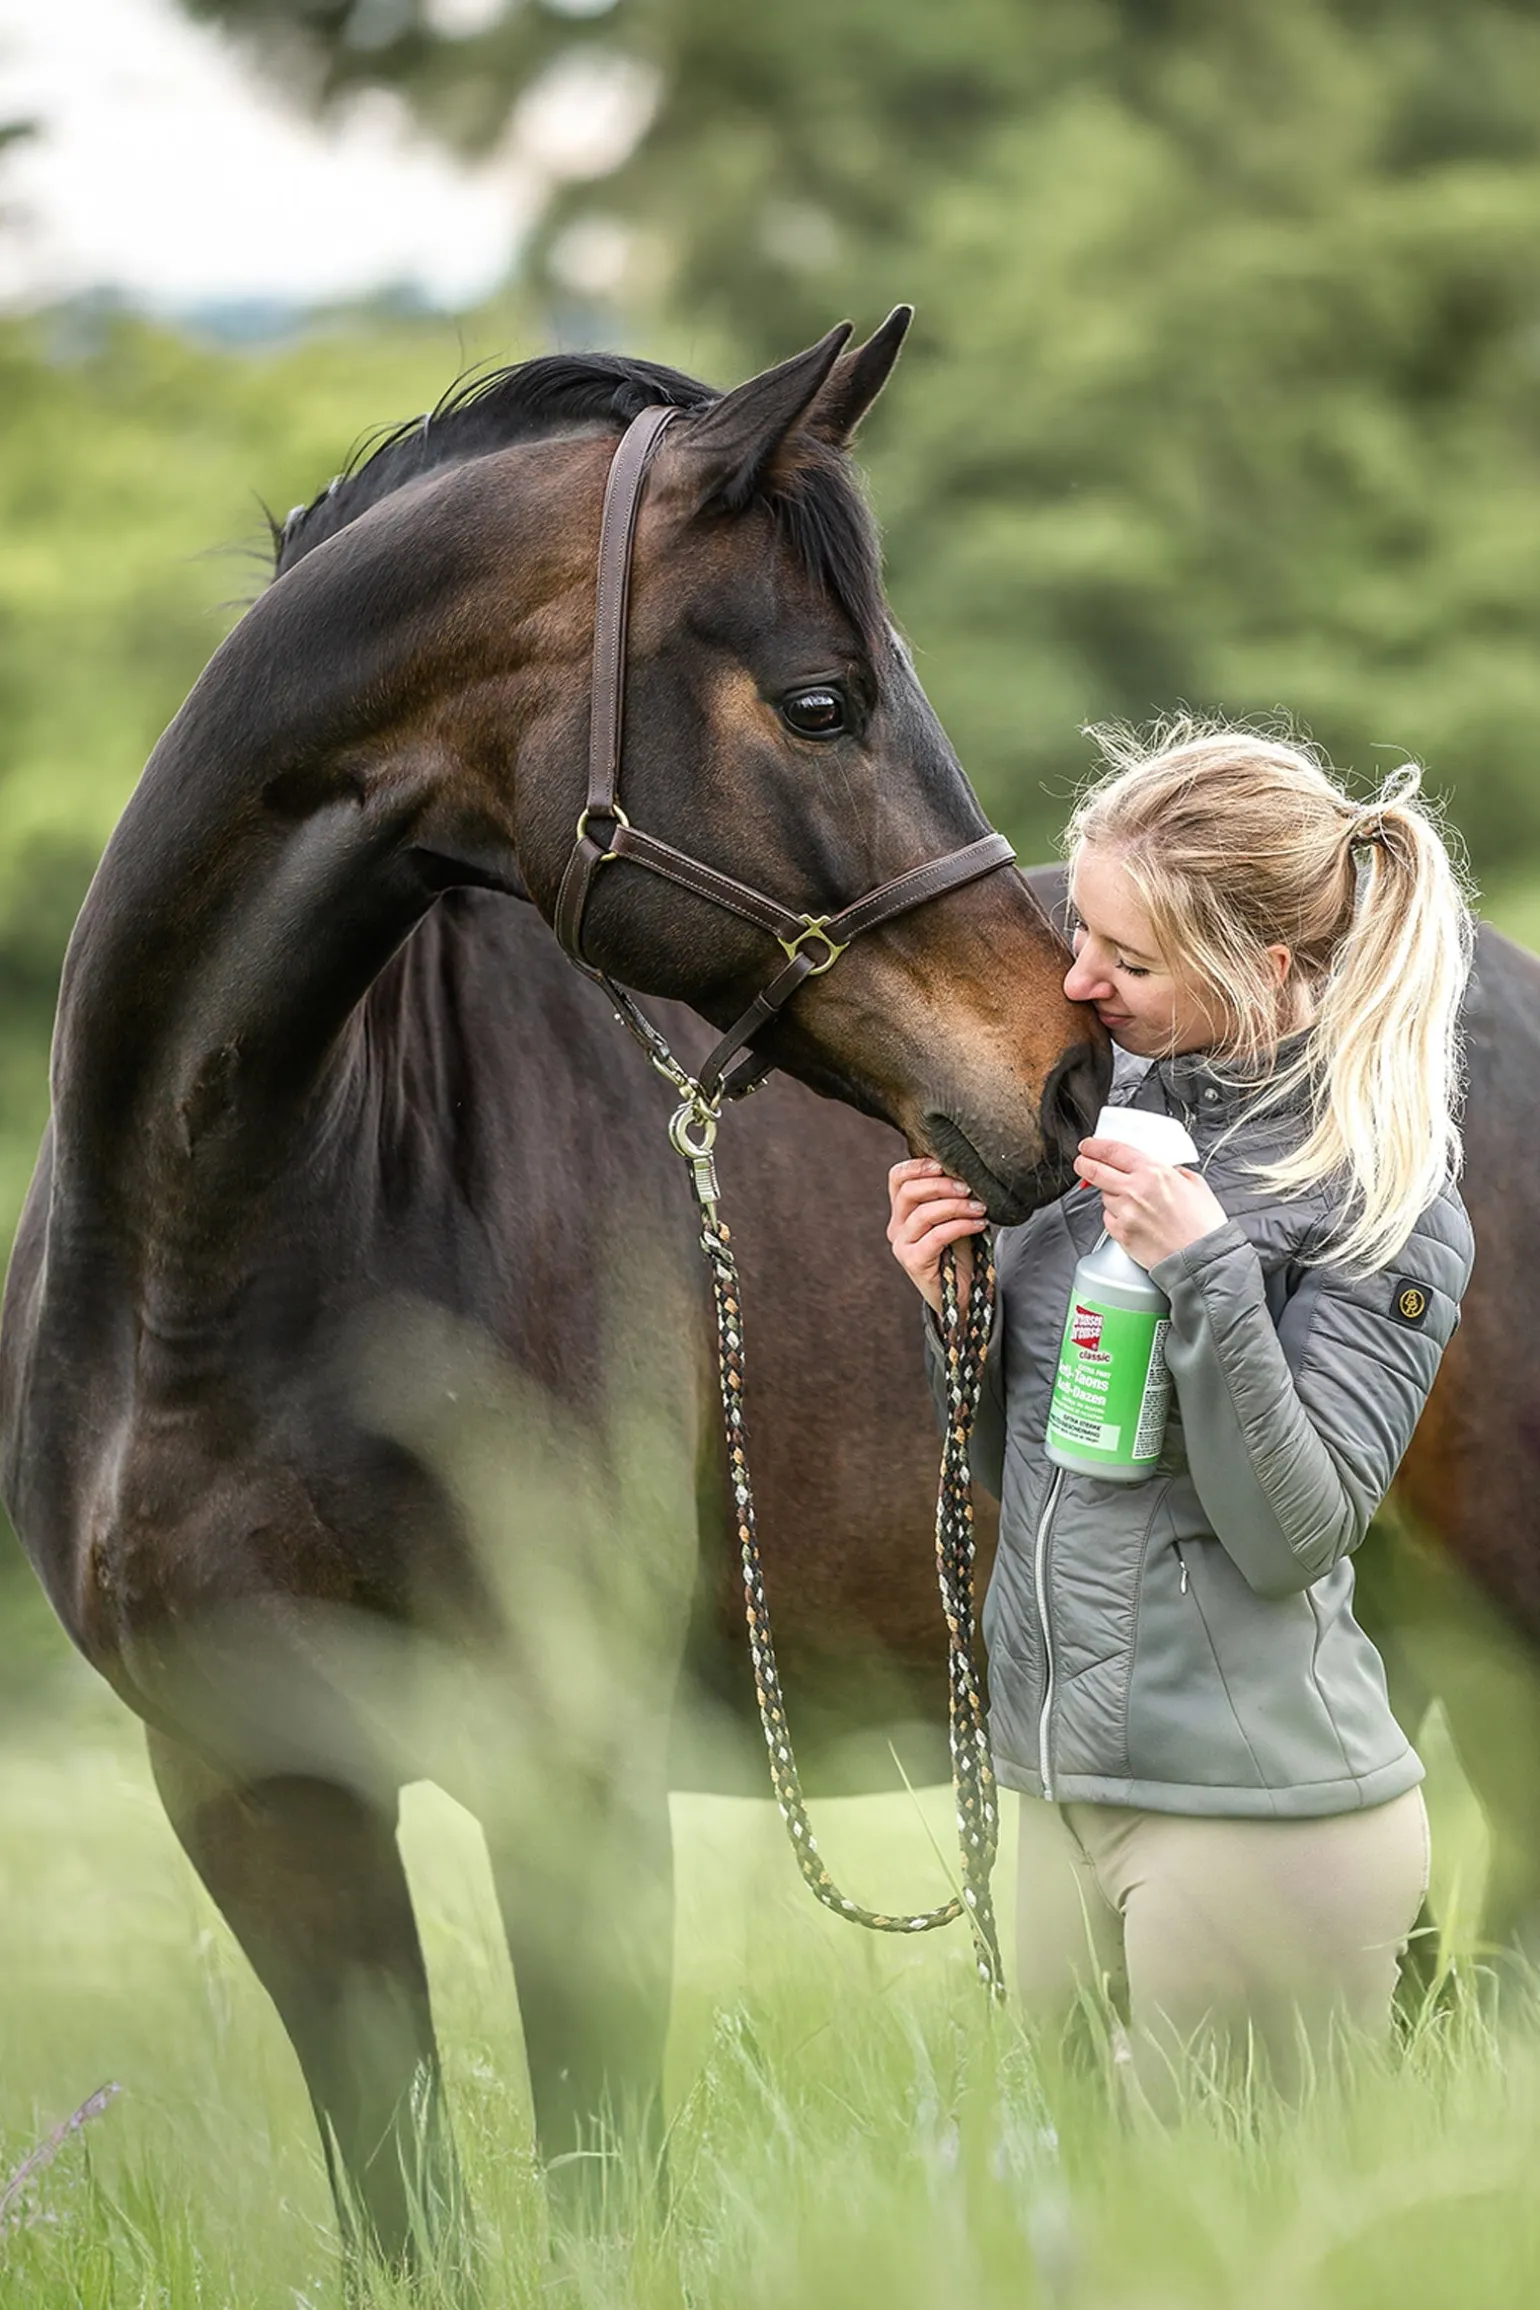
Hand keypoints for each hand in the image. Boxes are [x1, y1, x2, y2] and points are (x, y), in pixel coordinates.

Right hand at [887, 1158, 987, 1315]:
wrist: (963, 1293)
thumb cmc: (960, 1251)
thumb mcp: (953, 1216)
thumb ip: (949, 1195)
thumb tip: (965, 1168)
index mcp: (902, 1212)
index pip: (897, 1178)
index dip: (919, 1165)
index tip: (945, 1164)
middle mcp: (896, 1227)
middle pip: (908, 1191)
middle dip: (941, 1185)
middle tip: (968, 1188)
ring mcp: (902, 1245)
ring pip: (924, 1213)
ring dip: (956, 1206)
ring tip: (980, 1208)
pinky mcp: (913, 1261)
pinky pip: (937, 1236)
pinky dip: (961, 1225)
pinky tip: (979, 1224)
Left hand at [1072, 1137, 1226, 1268]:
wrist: (1202, 1258)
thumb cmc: (1203, 1225)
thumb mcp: (1195, 1184)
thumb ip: (1173, 1172)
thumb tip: (1163, 1168)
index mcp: (1154, 1172)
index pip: (1114, 1151)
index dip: (1095, 1147)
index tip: (1088, 1146)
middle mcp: (1135, 1190)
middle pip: (1095, 1171)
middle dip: (1084, 1164)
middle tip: (1083, 1162)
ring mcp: (1125, 1213)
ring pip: (1104, 1196)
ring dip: (1110, 1194)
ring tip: (1132, 1204)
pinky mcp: (1120, 1234)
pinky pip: (1108, 1219)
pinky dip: (1116, 1216)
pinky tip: (1134, 1221)